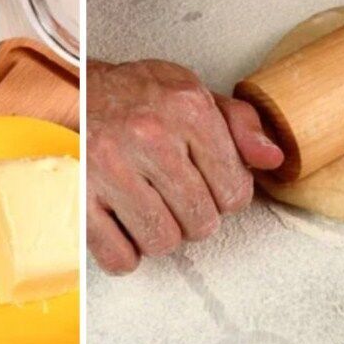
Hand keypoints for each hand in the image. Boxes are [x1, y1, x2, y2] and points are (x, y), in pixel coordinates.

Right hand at [86, 60, 284, 274]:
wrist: (71, 89)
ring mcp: (110, 168)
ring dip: (159, 235)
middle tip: (175, 197)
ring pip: (162, 241)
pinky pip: (118, 255)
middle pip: (201, 221)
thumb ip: (239, 123)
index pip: (235, 191)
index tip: (209, 186)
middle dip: (194, 218)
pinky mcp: (80, 195)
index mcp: (187, 109)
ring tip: (149, 209)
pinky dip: (125, 253)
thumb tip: (272, 158)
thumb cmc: (135, 95)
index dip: (226, 196)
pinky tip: (124, 229)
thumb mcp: (192, 91)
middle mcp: (149, 136)